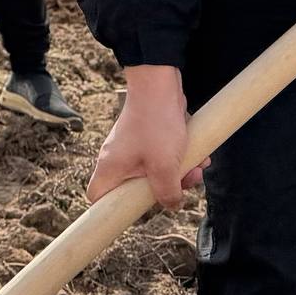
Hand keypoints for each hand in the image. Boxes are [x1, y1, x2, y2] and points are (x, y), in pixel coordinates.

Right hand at [85, 66, 203, 210]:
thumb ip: (167, 193)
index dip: (111, 209)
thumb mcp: (164, 167)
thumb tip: (171, 205)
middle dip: (164, 189)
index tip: (135, 211)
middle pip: (134, 188)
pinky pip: (161, 156)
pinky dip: (179, 158)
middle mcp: (116, 159)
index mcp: (110, 168)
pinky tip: (198, 155)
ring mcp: (131, 147)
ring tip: (197, 167)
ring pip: (153, 172)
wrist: (160, 83)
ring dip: (178, 173)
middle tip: (183, 184)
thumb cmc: (156, 124)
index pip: (97, 197)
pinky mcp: (146, 136)